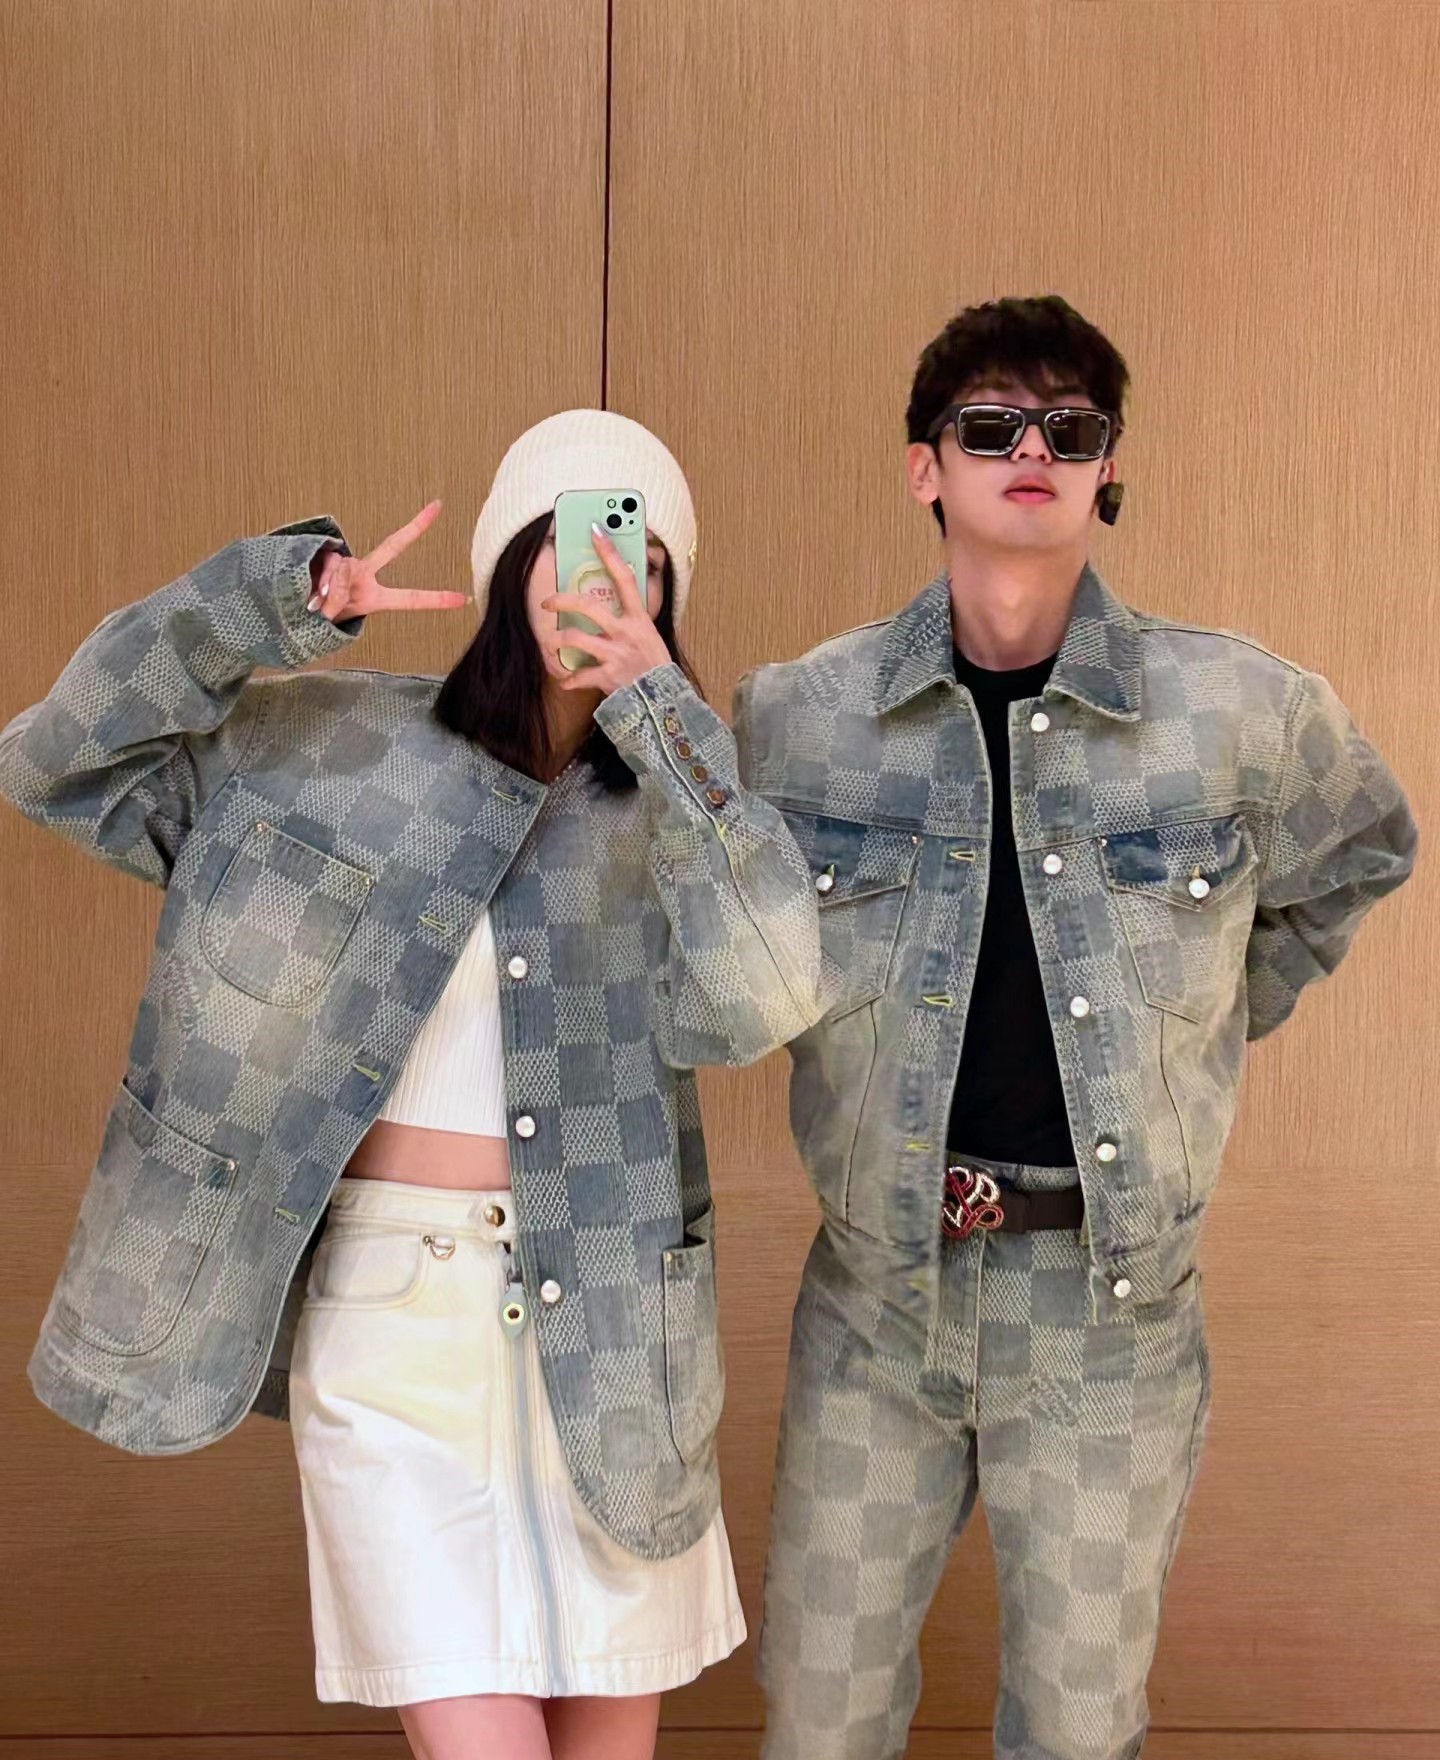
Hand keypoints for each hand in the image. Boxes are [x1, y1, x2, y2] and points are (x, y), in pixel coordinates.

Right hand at [306, 500, 468, 619]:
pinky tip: (311, 592)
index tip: (464, 599)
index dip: (436, 600)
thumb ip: (338, 600)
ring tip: (318, 604)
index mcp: (374, 597)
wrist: (288, 611)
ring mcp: (345, 564)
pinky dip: (321, 583)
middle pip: (392, 547)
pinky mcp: (324, 554)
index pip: (410, 597)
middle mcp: (363, 575)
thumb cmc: (314, 620)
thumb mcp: (333, 619)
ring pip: (346, 569)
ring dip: (332, 591)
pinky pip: (329, 566)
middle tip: (438, 505)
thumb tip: (336, 579)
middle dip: (416, 527)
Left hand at [538, 524, 670, 694]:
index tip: (595, 531)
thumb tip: (614, 603)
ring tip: (550, 643)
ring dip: (557, 641)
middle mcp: (627, 633)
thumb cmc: (655, 667)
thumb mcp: (650, 636)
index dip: (610, 553)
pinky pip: (579, 675)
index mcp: (640, 619)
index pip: (625, 578)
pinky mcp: (608, 677)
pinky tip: (566, 680)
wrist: (664, 703)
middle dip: (563, 601)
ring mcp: (616, 655)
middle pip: (589, 607)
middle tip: (546, 602)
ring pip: (575, 639)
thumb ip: (632, 620)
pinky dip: (569, 679)